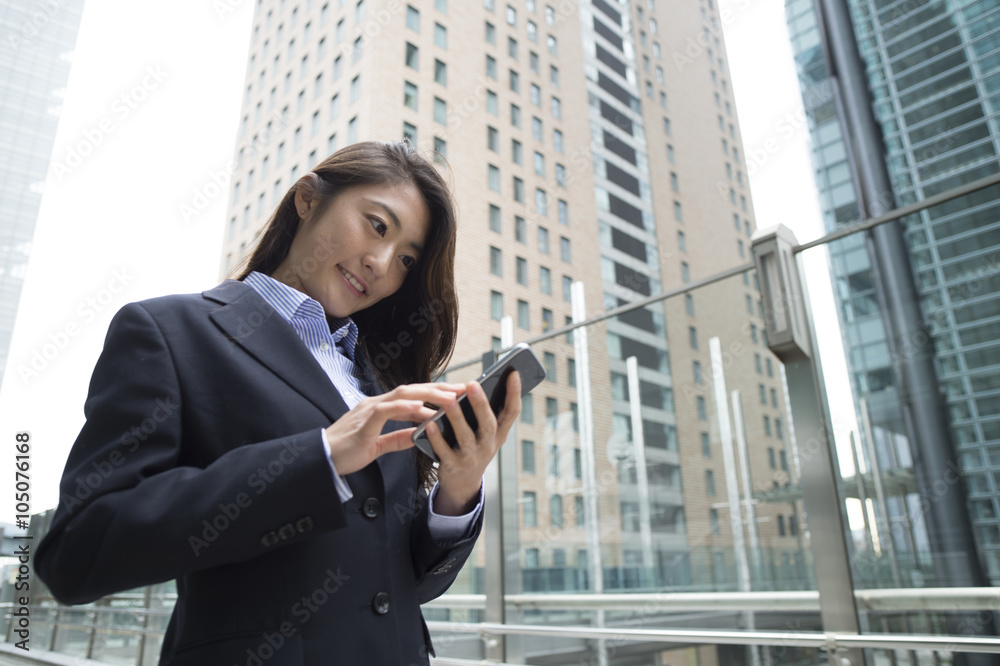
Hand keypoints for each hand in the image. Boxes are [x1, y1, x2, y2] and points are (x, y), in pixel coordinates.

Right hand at [324, 383, 463, 475]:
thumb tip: (418, 435)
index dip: (435, 393)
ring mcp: (369, 410)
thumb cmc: (345, 452)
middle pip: (413, 389)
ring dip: (429, 395)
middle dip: (440, 388)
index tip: (457, 394)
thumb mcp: (378, 446)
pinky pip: (388, 410)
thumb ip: (397, 438)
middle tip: (464, 389)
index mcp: (380, 408)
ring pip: (404, 395)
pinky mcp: (364, 422)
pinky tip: (423, 409)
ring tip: (452, 398)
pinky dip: (406, 408)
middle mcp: (376, 403)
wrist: (320, 461)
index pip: (413, 395)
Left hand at [427, 371, 520, 514]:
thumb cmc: (474, 447)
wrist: (463, 483)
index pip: (512, 412)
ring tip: (449, 402)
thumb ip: (485, 412)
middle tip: (472, 384)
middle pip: (488, 424)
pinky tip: (429, 424)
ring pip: (466, 438)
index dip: (514, 393)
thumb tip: (476, 384)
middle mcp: (489, 445)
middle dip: (480, 404)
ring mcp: (472, 457)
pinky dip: (437, 439)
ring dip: (457, 419)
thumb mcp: (486, 433)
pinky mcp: (453, 466)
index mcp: (499, 433)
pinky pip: (444, 452)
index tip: (513, 372)